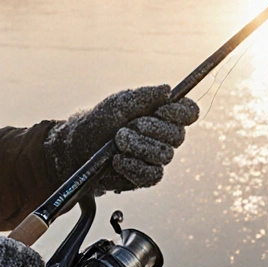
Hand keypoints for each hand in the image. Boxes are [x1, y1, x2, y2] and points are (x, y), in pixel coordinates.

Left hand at [44, 84, 199, 192]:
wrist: (79, 146)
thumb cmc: (101, 121)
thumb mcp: (120, 103)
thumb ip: (144, 96)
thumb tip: (168, 89)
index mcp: (163, 115)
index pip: (188, 113)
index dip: (181, 112)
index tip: (164, 110)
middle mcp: (164, 137)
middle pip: (177, 135)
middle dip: (151, 129)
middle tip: (126, 127)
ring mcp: (156, 158)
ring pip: (164, 155)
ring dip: (139, 146)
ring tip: (118, 141)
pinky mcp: (146, 176)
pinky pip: (152, 175)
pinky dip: (133, 166)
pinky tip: (118, 160)